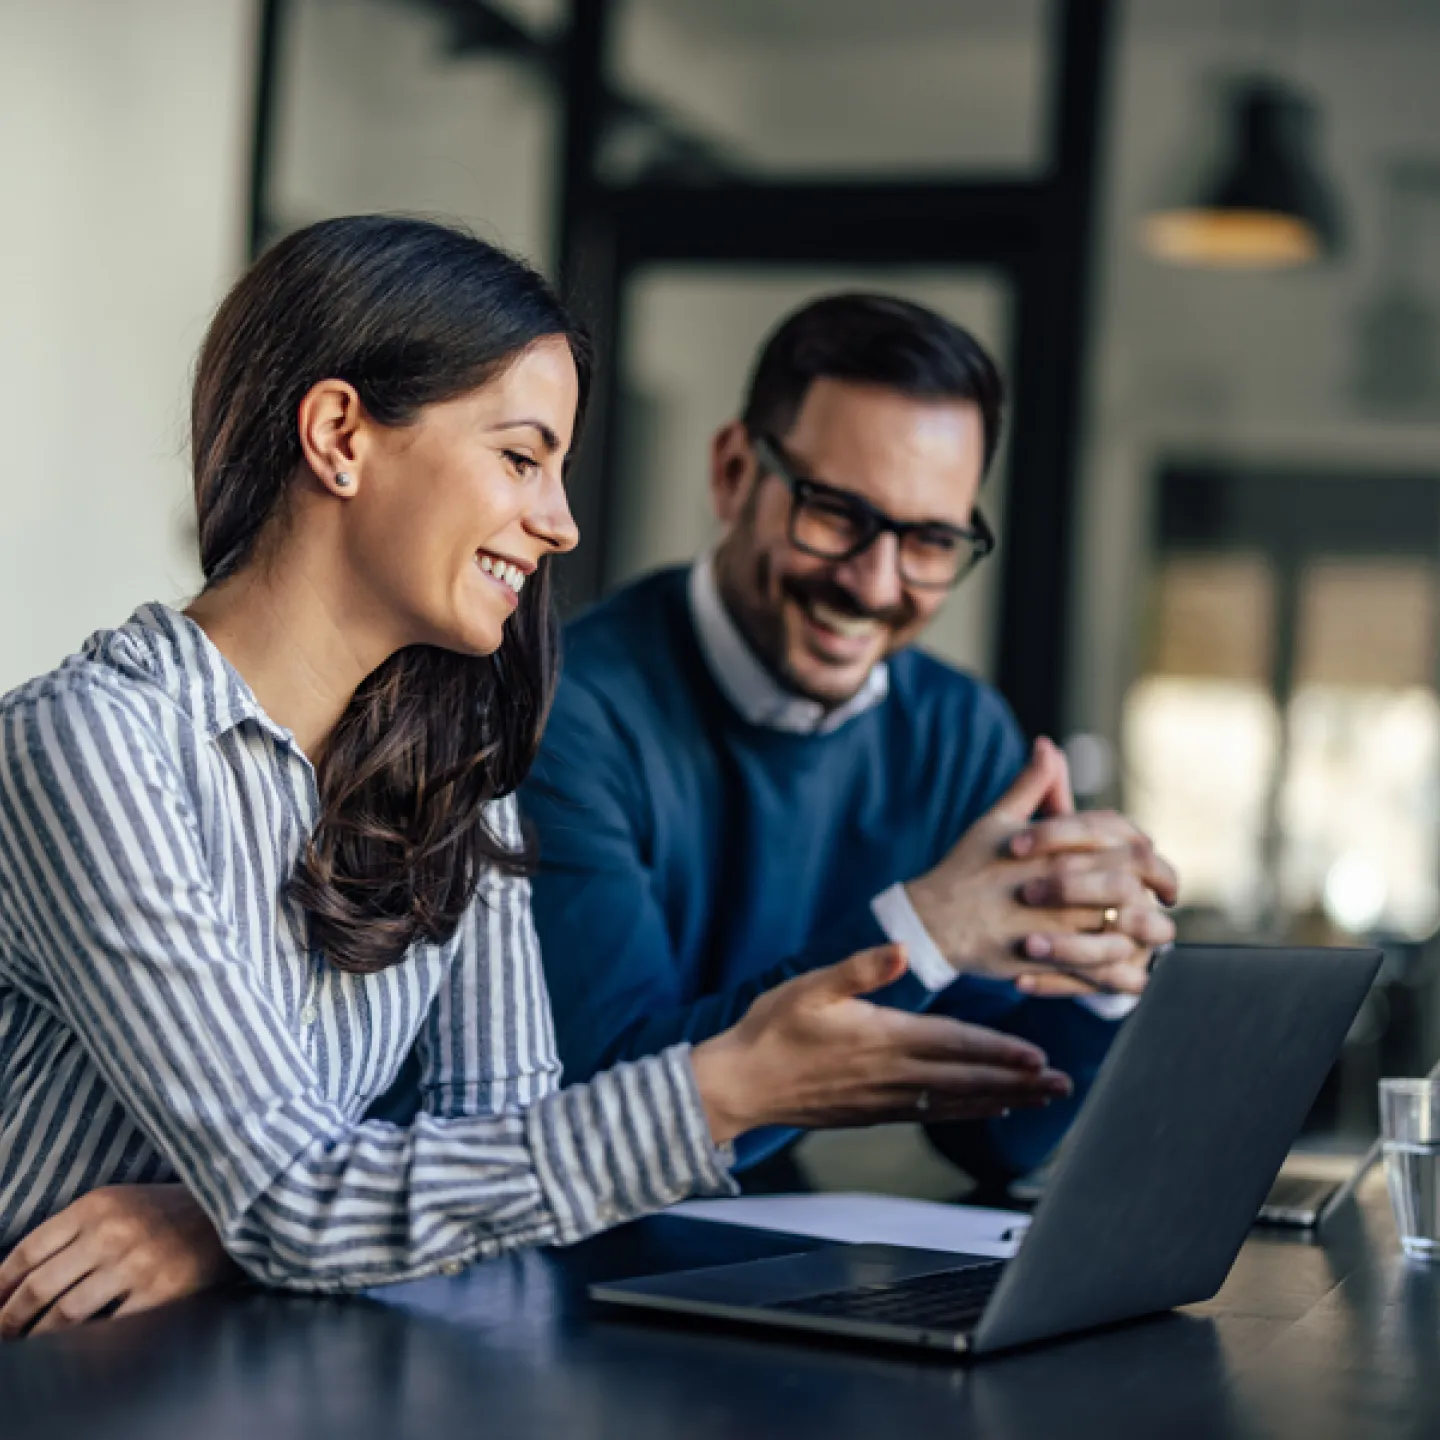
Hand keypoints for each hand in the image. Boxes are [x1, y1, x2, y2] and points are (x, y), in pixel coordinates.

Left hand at [0, 1185, 234, 1338]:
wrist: (234, 1210)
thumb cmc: (169, 1210)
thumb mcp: (120, 1203)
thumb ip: (75, 1231)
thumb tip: (18, 1279)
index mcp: (96, 1205)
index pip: (27, 1251)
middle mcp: (112, 1232)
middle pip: (39, 1287)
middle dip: (9, 1321)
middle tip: (0, 1337)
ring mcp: (137, 1263)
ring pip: (66, 1314)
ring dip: (40, 1338)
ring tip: (29, 1348)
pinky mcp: (161, 1291)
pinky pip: (108, 1328)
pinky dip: (85, 1344)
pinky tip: (75, 1350)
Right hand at [691, 944, 1072, 1144]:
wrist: (739, 1084)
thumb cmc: (771, 1029)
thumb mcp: (809, 986)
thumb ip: (858, 969)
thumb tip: (898, 950)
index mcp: (882, 1038)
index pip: (954, 1046)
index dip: (998, 1053)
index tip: (1039, 1057)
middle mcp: (892, 1075)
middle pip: (967, 1081)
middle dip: (1019, 1083)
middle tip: (1063, 1086)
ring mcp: (884, 1099)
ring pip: (956, 1102)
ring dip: (1003, 1100)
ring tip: (1043, 1100)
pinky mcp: (873, 1113)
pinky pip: (932, 1115)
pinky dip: (967, 1113)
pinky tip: (988, 1110)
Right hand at [903, 738, 1175, 996]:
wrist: (933, 921)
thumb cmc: (966, 868)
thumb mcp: (997, 821)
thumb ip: (1031, 785)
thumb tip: (1048, 745)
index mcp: (1055, 845)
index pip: (1119, 834)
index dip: (1144, 844)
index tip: (1153, 857)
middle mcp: (1063, 880)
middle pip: (1133, 877)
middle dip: (1159, 884)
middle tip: (1166, 896)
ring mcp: (1058, 921)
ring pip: (1125, 924)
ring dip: (1147, 929)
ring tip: (1153, 932)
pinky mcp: (1050, 958)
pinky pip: (1101, 967)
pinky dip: (1122, 969)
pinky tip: (1128, 966)